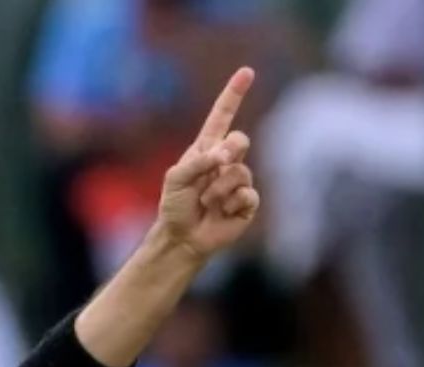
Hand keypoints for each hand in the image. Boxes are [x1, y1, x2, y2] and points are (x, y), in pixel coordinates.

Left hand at [155, 67, 261, 261]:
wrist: (182, 237)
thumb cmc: (175, 206)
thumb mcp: (175, 178)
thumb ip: (197, 162)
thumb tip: (223, 158)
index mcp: (206, 149)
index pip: (223, 115)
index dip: (234, 94)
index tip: (247, 72)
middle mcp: (225, 162)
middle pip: (240, 140)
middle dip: (229, 151)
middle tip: (216, 166)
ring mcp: (238, 182)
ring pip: (241, 172)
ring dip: (219, 189)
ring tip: (206, 202)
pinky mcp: (247, 203)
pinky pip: (248, 194)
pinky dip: (232, 204)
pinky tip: (222, 213)